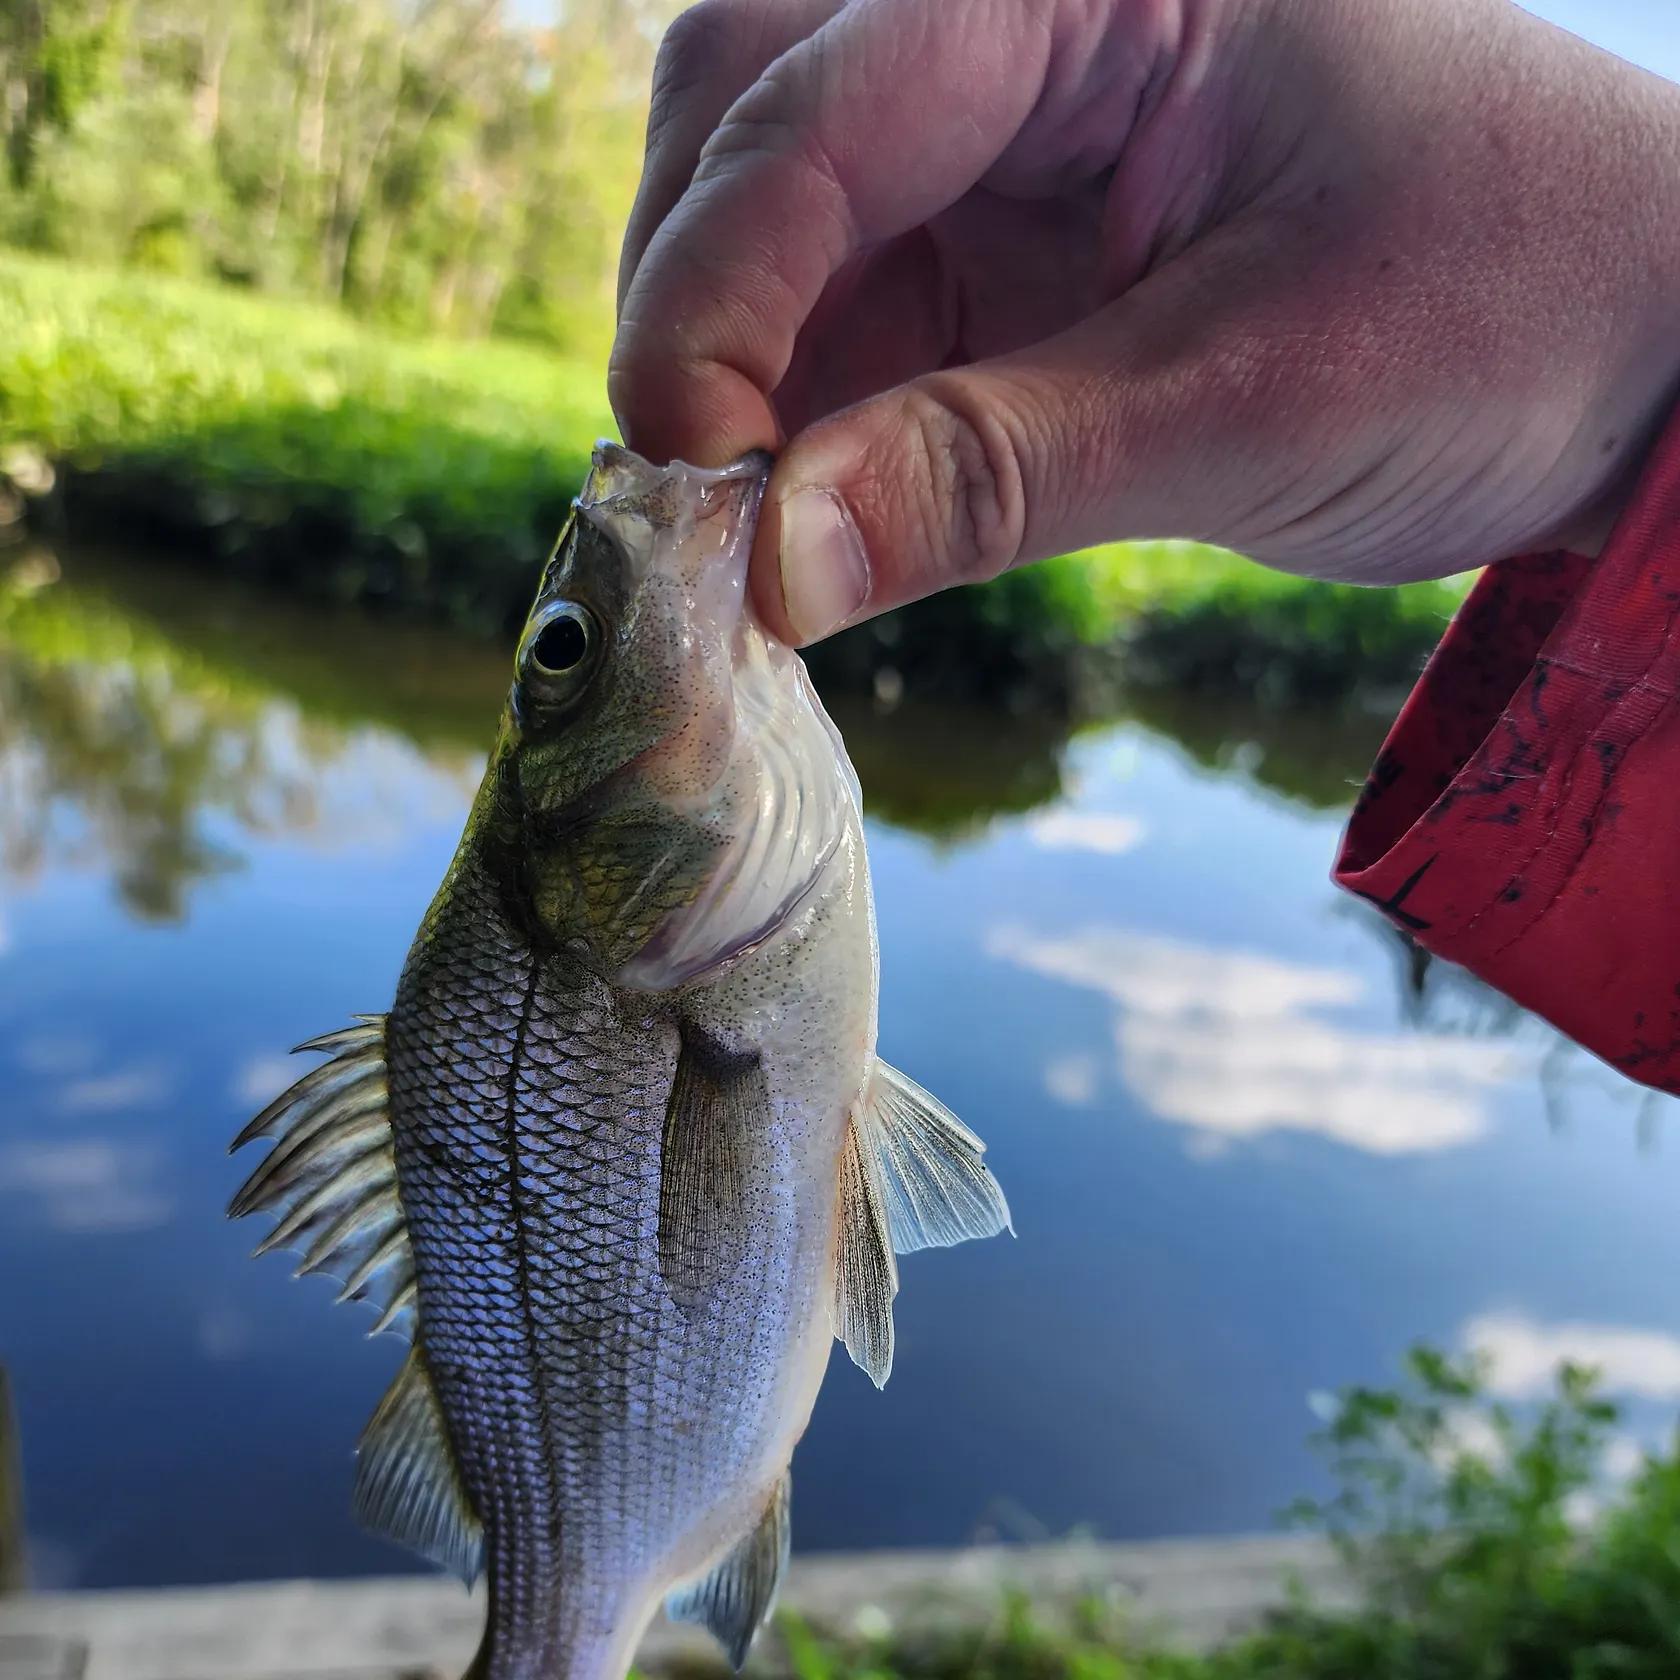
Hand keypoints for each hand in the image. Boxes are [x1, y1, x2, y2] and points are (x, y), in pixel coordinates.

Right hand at [610, 0, 1679, 644]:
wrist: (1619, 346)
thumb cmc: (1499, 309)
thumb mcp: (1250, 403)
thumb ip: (995, 475)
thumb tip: (773, 571)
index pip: (826, 99)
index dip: (718, 286)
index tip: (685, 473)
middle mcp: (1018, 33)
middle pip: (743, 106)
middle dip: (693, 301)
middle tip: (700, 500)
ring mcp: (995, 144)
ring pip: (764, 219)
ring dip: (728, 373)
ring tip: (745, 528)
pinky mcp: (994, 258)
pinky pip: (838, 320)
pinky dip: (794, 422)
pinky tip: (804, 514)